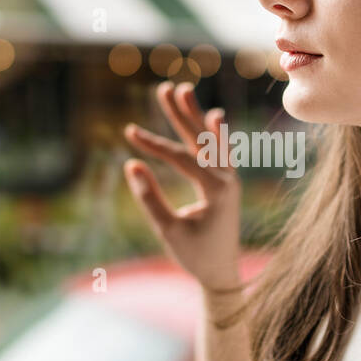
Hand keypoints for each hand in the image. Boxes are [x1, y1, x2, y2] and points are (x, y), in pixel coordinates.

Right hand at [123, 81, 242, 290]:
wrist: (223, 273)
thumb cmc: (194, 255)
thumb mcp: (168, 231)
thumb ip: (150, 199)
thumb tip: (131, 166)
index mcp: (217, 190)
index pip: (182, 158)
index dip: (154, 144)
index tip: (129, 132)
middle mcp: (228, 179)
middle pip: (201, 139)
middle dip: (181, 113)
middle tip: (165, 87)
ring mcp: (231, 180)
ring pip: (211, 141)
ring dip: (196, 116)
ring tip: (184, 90)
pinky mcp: (228, 183)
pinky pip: (220, 152)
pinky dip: (214, 134)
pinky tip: (213, 117)